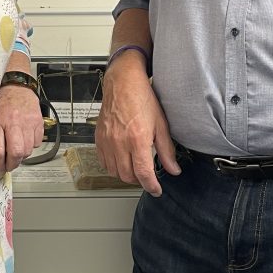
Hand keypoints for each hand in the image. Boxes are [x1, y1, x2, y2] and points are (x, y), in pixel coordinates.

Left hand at [0, 84, 43, 174]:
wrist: (17, 84)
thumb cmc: (1, 99)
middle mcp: (14, 123)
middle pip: (16, 153)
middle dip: (12, 164)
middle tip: (7, 167)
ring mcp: (29, 123)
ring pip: (28, 150)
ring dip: (21, 155)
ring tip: (15, 151)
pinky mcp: (39, 122)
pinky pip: (37, 143)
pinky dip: (31, 145)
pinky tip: (25, 139)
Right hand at [95, 54, 178, 196]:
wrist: (123, 83)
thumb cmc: (141, 98)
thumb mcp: (161, 124)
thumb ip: (166, 150)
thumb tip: (173, 168)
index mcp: (137, 139)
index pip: (143, 174)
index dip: (151, 186)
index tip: (156, 190)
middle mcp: (120, 142)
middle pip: (127, 176)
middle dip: (139, 181)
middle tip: (147, 177)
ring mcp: (107, 141)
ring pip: (114, 172)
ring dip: (125, 175)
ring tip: (135, 169)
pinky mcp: (99, 139)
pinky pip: (103, 162)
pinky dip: (113, 167)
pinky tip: (121, 161)